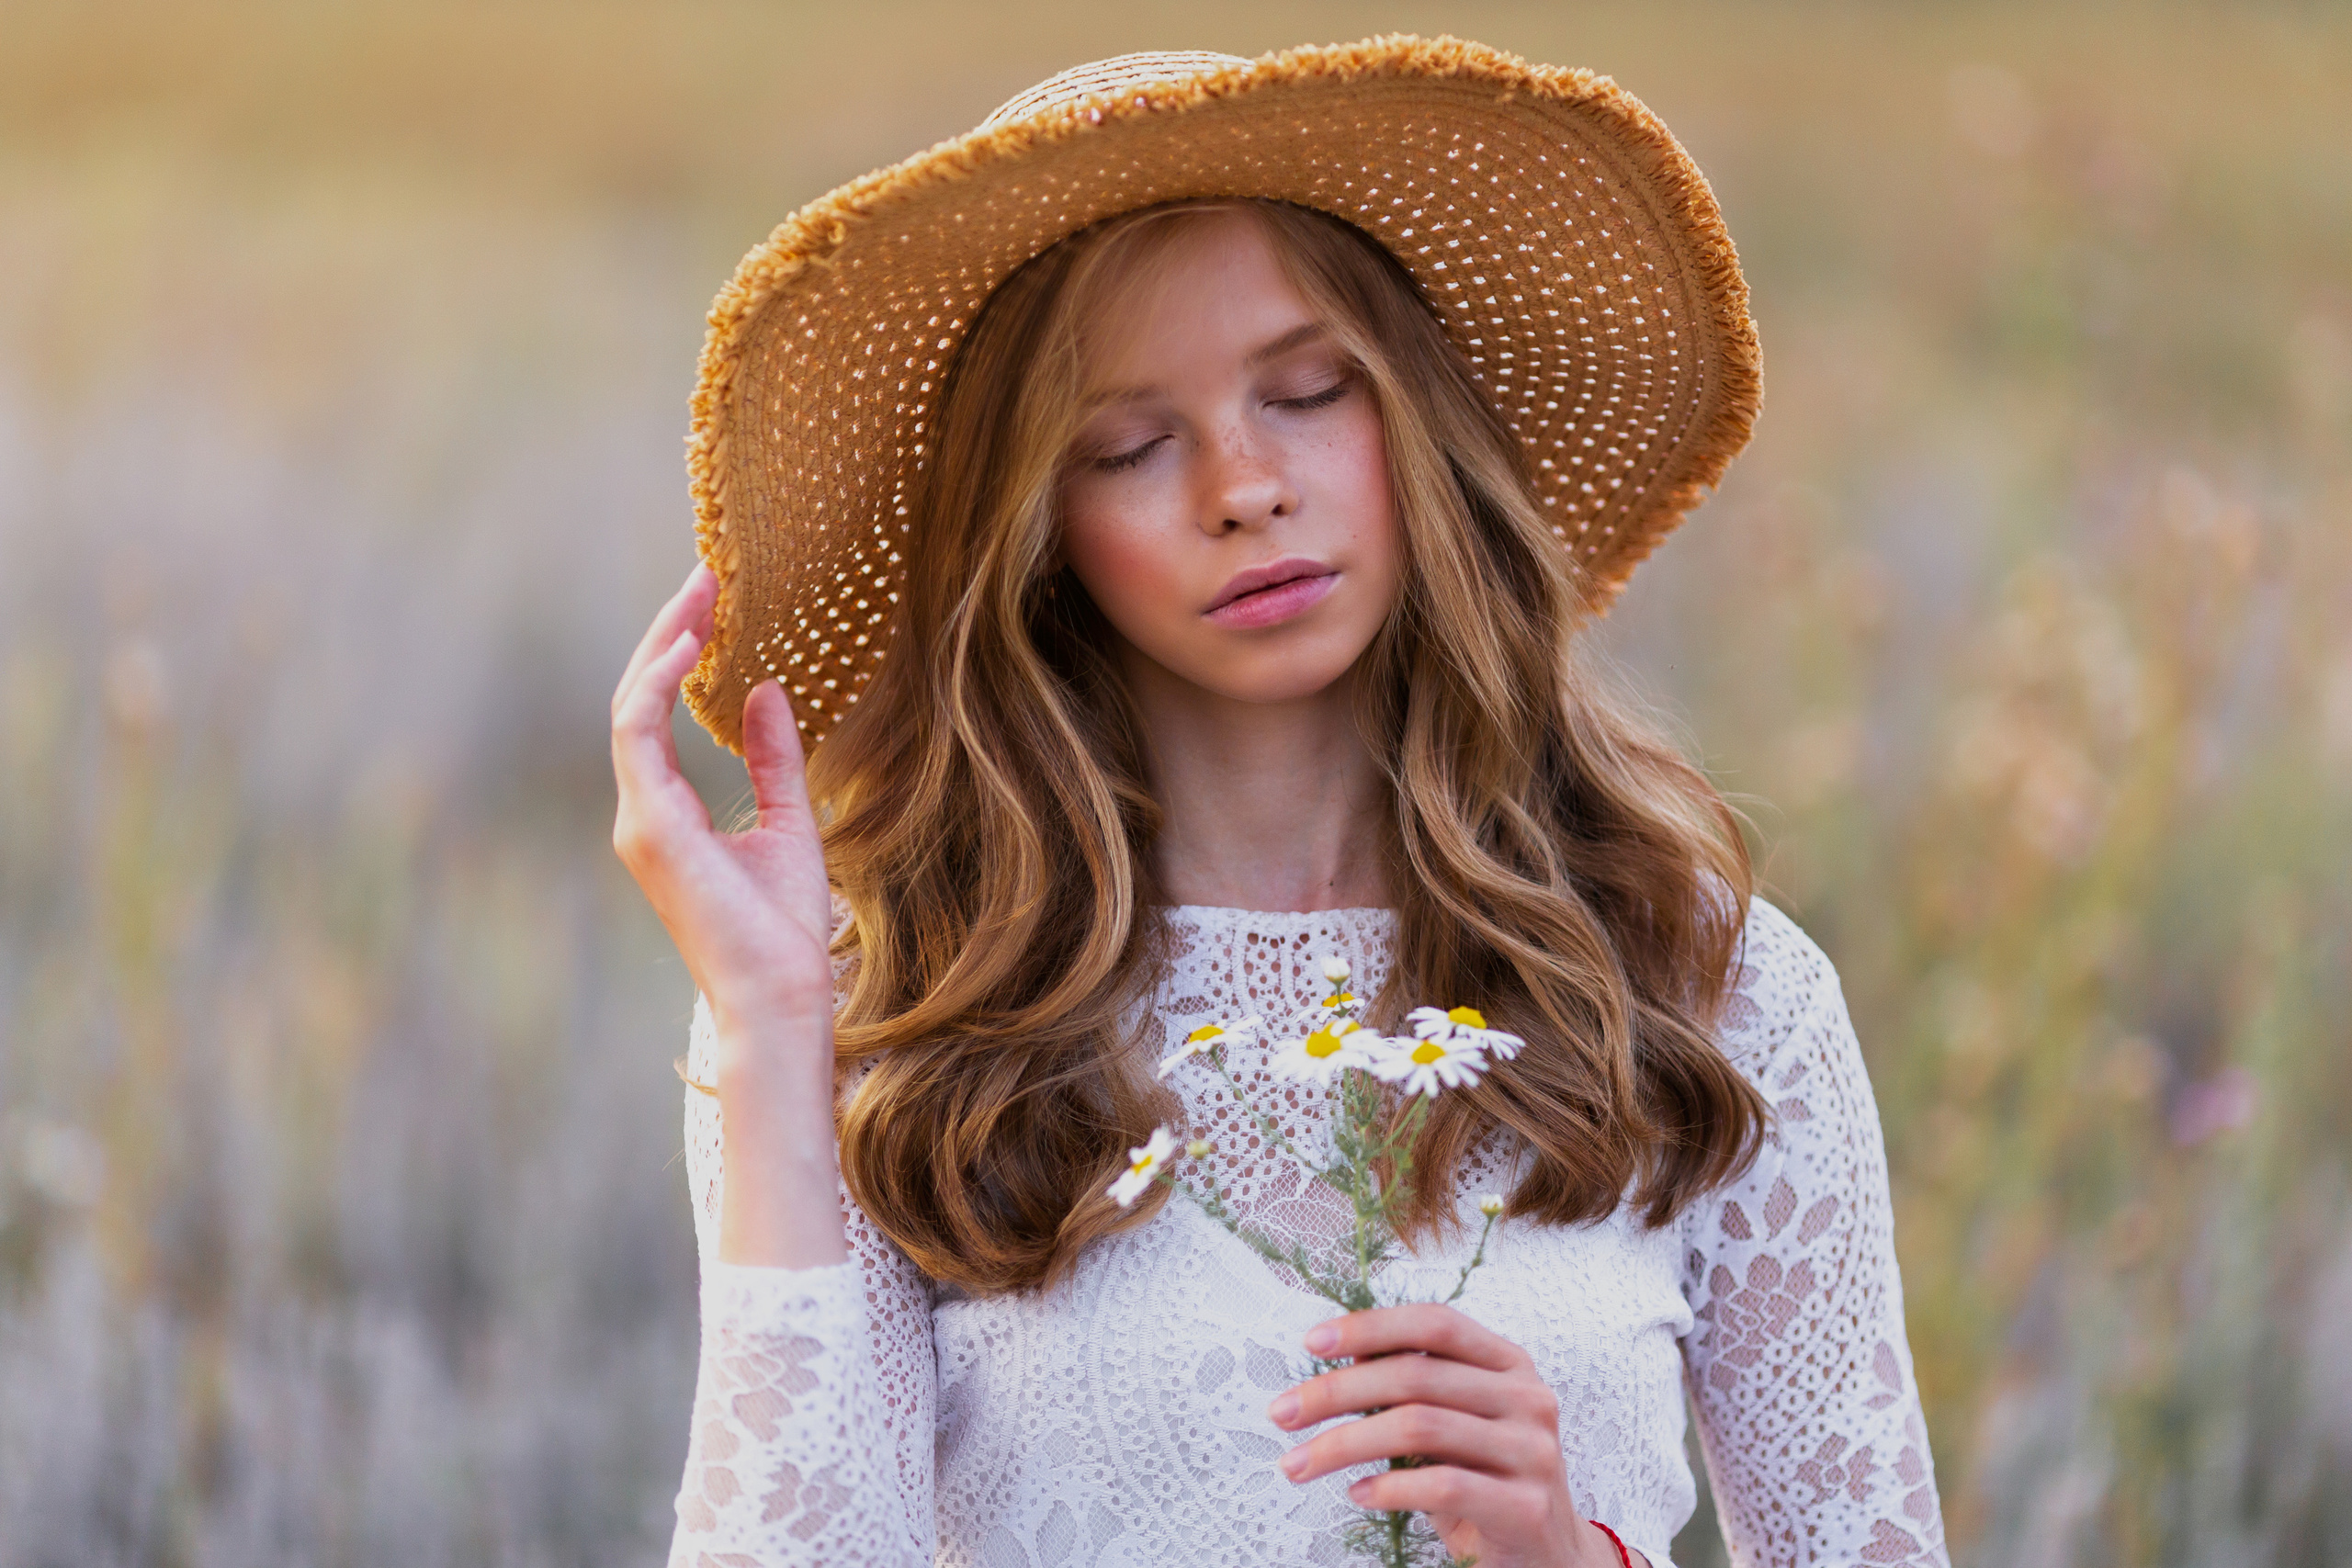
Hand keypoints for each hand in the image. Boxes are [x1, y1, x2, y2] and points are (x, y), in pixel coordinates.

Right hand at [611, 562, 847, 1266]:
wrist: (781, 993)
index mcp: (668, 814)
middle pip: (638, 700)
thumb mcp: (790, 822)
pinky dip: (659, 682)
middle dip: (669, 634)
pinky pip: (637, 734)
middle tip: (707, 573)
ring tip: (702, 589)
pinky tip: (695, 642)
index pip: (658, 715)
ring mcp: (638, 820)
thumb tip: (769, 693)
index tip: (716, 601)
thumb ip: (774, 759)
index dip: (679, 655)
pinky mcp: (648, 827)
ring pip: (630, 707)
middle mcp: (642, 813)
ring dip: (664, 644)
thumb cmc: (785, 926)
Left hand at [1267, 1304, 1641, 1567]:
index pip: (1435, 1323)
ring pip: (1419, 1427)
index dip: (1370, 1326)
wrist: (1550, 1556)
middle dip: (1335, 1392)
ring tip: (1300, 1463)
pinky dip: (1388, 1488)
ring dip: (1344, 1444)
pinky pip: (1442, 1485)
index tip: (1312, 1343)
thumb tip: (1342, 1355)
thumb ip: (1412, 1388)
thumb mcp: (1450, 1427)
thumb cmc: (1487, 1484)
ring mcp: (1532, 1451)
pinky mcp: (1525, 1505)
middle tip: (1283, 1413)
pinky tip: (1357, 1493)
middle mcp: (1528, 1398)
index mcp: (1509, 1365)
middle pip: (1415, 1375)